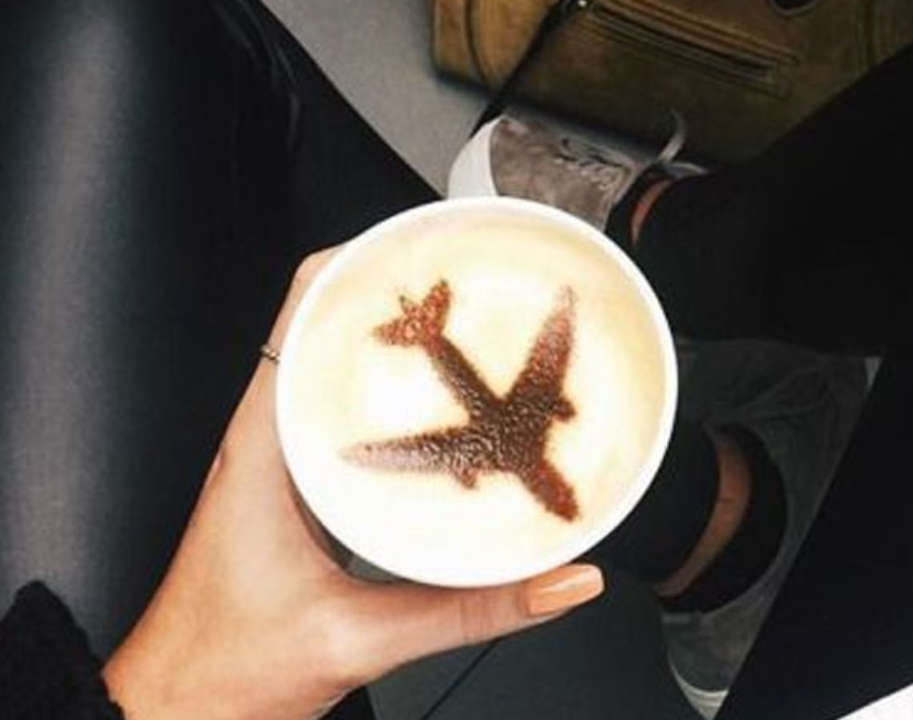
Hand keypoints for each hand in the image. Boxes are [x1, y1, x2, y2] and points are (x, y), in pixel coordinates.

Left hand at [102, 249, 603, 719]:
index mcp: (261, 451)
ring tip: (467, 337)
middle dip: (395, 300)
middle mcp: (263, 443)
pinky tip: (446, 421)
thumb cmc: (226, 672)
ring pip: (333, 375)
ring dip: (395, 349)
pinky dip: (393, 403)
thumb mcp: (363, 639)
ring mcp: (276, 465)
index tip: (419, 245)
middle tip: (466, 288)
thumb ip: (475, 610)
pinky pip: (343, 422)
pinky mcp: (294, 493)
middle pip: (322, 332)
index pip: (295, 316)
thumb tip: (562, 580)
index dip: (355, 263)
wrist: (174, 713)